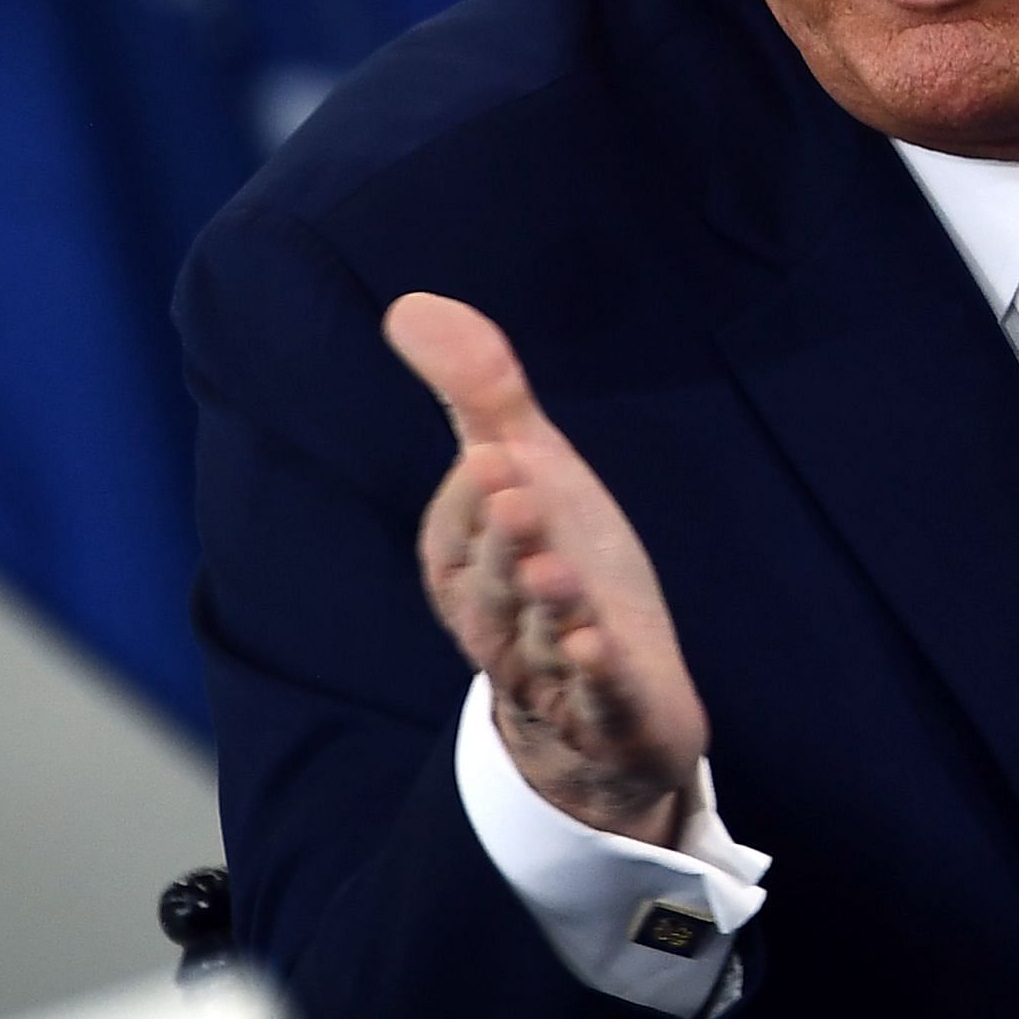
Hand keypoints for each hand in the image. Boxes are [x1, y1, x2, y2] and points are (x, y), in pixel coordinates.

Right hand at [385, 291, 709, 847]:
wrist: (611, 700)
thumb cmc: (561, 566)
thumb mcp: (530, 472)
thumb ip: (480, 394)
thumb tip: (407, 304)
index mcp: (467, 566)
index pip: (464, 528)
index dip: (481, 495)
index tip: (497, 453)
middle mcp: (499, 623)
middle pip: (497, 582)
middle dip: (506, 540)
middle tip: (516, 493)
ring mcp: (553, 675)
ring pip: (542, 640)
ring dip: (548, 605)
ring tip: (555, 571)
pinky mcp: (610, 714)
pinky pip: (596, 700)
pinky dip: (595, 678)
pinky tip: (595, 650)